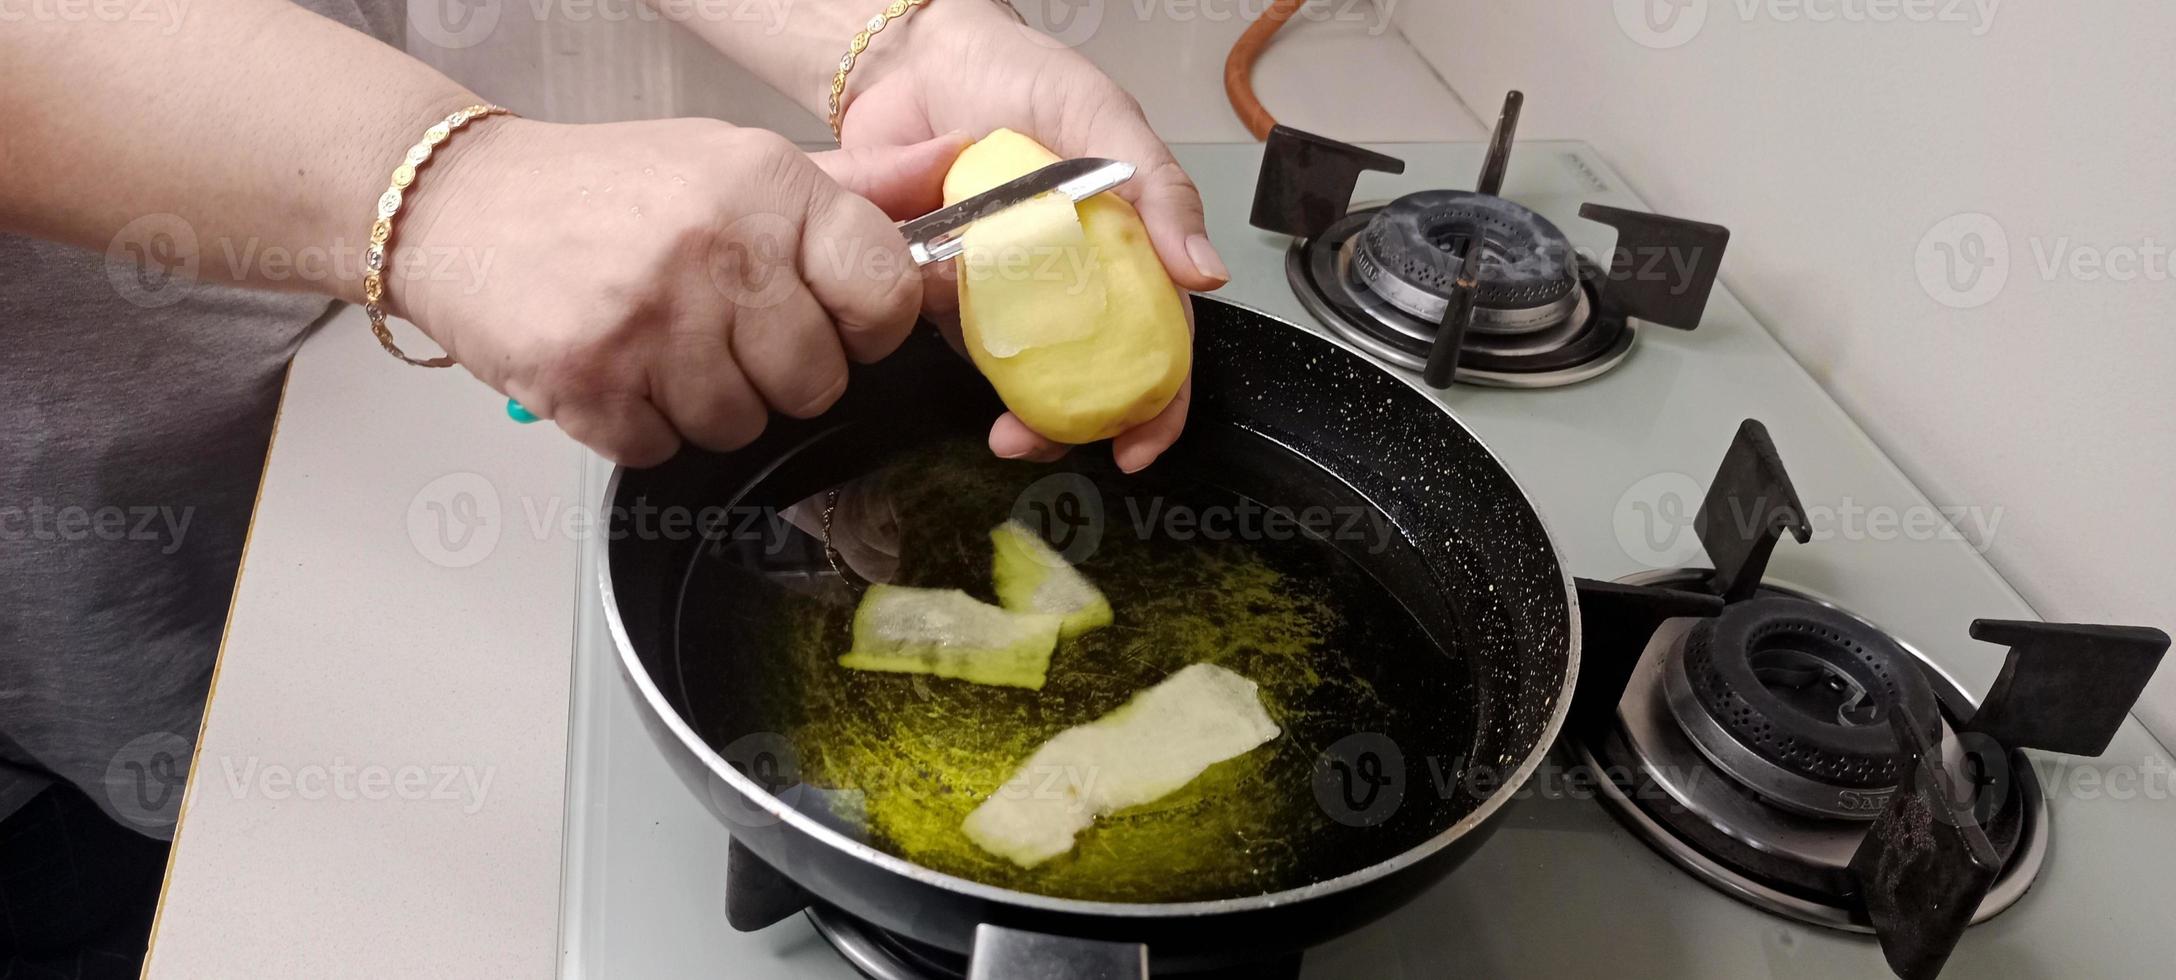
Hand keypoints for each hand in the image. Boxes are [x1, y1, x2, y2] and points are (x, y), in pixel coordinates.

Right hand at [391, 117, 966, 465]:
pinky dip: (641, 426)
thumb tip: (958, 168)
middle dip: (777, 374)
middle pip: (817, 382)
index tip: (829, 318)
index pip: (884, 292)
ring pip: (742, 425)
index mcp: (768, 184)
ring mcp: (650, 316)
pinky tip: (616, 368)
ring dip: (706, 404)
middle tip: (720, 330)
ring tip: (660, 343)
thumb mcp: (737, 165)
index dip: (865, 326)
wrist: (458, 204)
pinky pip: (663, 450)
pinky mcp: (588, 378)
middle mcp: (716, 245)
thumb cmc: (609, 190)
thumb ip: (857, 185)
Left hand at [838, 0, 1226, 471]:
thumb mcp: (1103, 116)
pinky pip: (962, 339)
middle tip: (1049, 446)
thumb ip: (1156, 190)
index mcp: (1125, 244)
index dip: (1159, 399)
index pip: (1159, 336)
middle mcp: (1072, 275)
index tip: (1140, 444)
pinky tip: (953, 353)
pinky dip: (962, 360)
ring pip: (1027, 371)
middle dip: (1079, 426)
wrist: (917, 57)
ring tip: (1006, 434)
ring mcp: (1011, 287)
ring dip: (1020, 413)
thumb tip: (1207, 275)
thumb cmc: (1019, 73)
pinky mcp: (951, 287)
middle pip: (1091, 373)